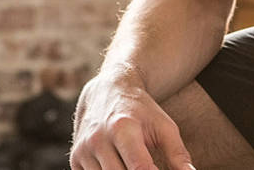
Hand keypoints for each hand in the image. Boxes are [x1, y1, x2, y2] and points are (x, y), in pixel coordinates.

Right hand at [70, 73, 196, 169]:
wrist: (107, 90)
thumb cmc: (141, 111)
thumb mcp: (163, 126)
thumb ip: (178, 154)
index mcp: (123, 129)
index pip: (140, 168)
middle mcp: (98, 140)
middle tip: (148, 168)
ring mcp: (83, 150)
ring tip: (133, 164)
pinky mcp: (75, 159)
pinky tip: (118, 166)